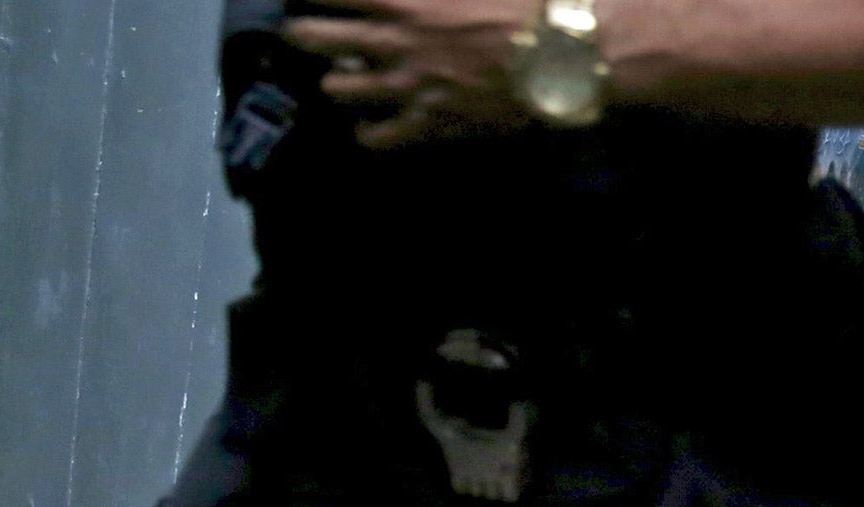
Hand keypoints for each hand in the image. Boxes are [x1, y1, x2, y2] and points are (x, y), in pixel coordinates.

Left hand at [283, 0, 539, 149]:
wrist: (563, 55)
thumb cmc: (523, 2)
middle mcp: (392, 41)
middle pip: (313, 36)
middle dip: (300, 31)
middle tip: (300, 31)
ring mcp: (408, 87)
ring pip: (338, 88)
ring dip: (334, 79)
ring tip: (338, 78)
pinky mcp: (431, 125)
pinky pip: (380, 136)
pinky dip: (367, 131)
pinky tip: (367, 127)